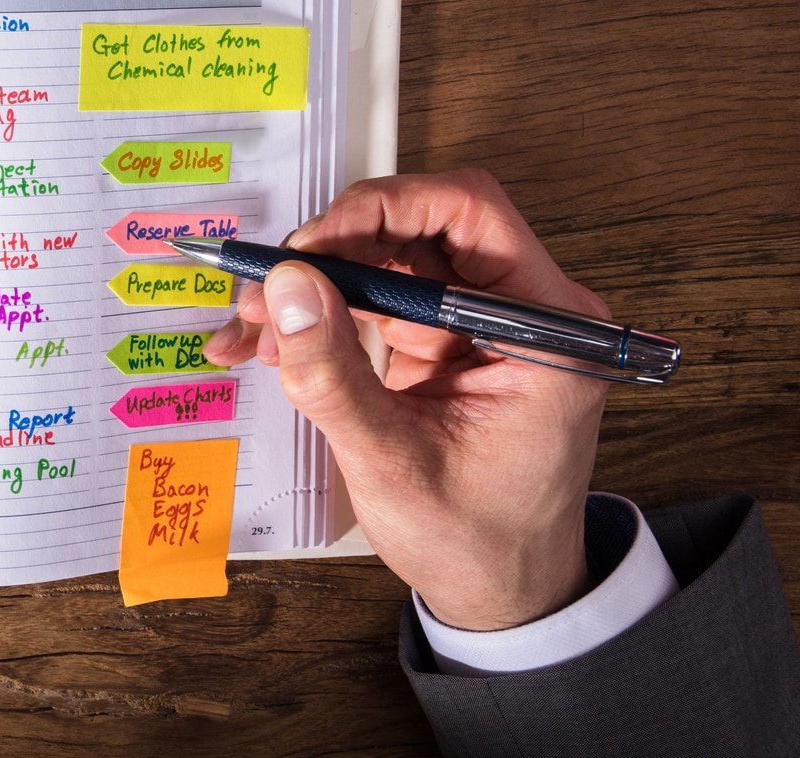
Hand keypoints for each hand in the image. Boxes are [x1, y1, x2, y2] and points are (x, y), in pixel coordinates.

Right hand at [202, 170, 608, 630]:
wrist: (503, 592)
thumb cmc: (476, 541)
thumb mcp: (392, 462)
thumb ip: (333, 375)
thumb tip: (288, 285)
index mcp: (545, 329)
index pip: (470, 212)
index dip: (384, 208)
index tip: (311, 243)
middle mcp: (521, 309)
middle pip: (419, 225)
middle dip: (332, 249)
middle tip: (266, 285)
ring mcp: (480, 320)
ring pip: (387, 257)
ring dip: (315, 282)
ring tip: (253, 325)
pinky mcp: (446, 337)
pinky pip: (376, 297)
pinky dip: (321, 314)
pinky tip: (271, 344)